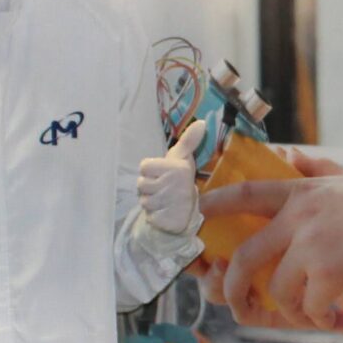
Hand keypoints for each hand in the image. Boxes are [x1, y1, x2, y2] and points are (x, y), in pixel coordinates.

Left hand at [137, 120, 206, 235]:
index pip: (143, 166)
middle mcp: (174, 185)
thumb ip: (188, 141)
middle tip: (162, 189)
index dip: (150, 172)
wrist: (187, 211)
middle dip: (148, 188)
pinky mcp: (165, 220)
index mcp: (177, 169)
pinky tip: (163, 213)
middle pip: (140, 183)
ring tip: (163, 201)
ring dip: (150, 202)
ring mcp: (170, 204)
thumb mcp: (182, 159)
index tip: (162, 175)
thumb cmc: (178, 179)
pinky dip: (153, 216)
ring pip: (143, 200)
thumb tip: (202, 122)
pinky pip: (148, 216)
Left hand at [202, 171, 342, 327]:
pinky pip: (308, 308)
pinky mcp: (329, 274)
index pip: (246, 194)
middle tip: (240, 305)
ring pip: (278, 291)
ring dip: (293, 313)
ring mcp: (312, 245)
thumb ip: (315, 171)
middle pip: (245, 257)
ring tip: (314, 316)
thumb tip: (290, 155)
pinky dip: (320, 321)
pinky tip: (340, 321)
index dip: (214, 204)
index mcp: (303, 192)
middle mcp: (300, 217)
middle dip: (234, 286)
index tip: (192, 214)